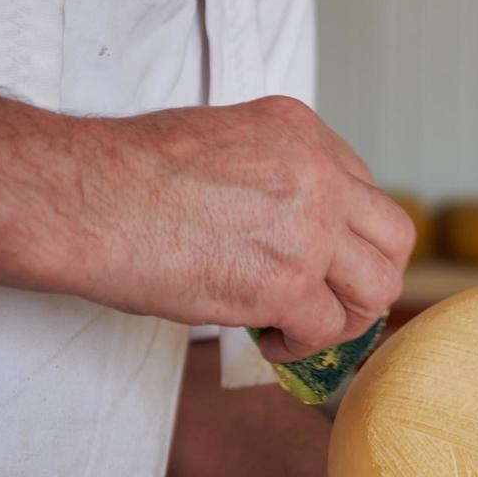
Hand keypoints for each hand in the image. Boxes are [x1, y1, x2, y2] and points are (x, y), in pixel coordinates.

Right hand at [92, 96, 414, 360]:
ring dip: (350, 316)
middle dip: (371, 276)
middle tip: (337, 301)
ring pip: (379, 286)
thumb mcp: (224, 141)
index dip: (347, 235)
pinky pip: (328, 327)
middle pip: (394, 236)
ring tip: (308, 326)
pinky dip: (304, 345)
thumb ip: (274, 172)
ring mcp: (310, 227)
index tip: (322, 260)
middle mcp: (319, 173)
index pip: (365, 190)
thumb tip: (293, 225)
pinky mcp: (288, 281)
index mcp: (303, 131)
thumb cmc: (128, 175)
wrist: (83, 197)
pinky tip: (272, 341)